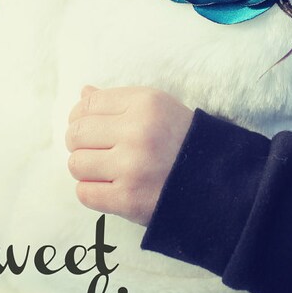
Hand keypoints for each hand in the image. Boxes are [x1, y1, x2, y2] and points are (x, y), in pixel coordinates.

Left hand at [66, 85, 193, 225]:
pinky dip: (92, 192)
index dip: (80, 116)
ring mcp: (132, 167)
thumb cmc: (181, 140)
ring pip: (76, 164)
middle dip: (79, 143)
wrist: (216, 182)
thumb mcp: (158, 108)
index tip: (87, 126)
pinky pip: (84, 193)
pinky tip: (109, 187)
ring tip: (104, 169)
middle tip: (94, 149)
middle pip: (76, 134)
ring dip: (85, 169)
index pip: (87, 104)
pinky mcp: (129, 200)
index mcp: (145, 103)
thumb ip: (118, 100)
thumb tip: (82, 92)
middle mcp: (137, 132)